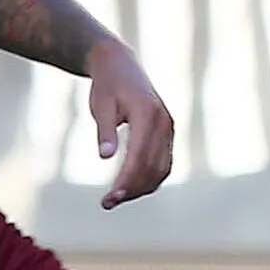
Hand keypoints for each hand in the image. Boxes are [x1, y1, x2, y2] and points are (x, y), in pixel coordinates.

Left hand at [81, 34, 175, 207]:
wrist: (120, 65)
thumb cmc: (107, 86)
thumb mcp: (101, 105)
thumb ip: (105, 131)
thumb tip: (104, 157)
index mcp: (148, 114)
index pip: (140, 156)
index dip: (126, 180)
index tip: (110, 198)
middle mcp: (164, 123)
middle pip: (153, 167)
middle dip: (132, 189)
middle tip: (107, 203)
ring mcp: (168, 129)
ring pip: (161, 169)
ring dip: (141, 188)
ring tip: (116, 198)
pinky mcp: (167, 133)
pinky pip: (163, 163)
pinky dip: (150, 179)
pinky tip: (131, 187)